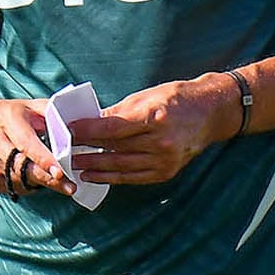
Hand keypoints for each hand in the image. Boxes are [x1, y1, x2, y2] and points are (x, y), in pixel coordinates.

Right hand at [0, 95, 65, 196]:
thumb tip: (69, 126)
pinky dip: (28, 186)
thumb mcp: (27, 105)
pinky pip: (13, 188)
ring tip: (59, 183)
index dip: (44, 159)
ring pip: (19, 180)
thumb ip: (50, 113)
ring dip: (41, 184)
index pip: (27, 144)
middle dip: (47, 179)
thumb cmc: (3, 114)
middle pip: (22, 167)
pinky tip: (37, 180)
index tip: (61, 172)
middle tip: (69, 187)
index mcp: (7, 120)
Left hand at [61, 75, 239, 188]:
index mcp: (154, 118)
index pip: (112, 128)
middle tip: (64, 152)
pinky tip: (95, 175)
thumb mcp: (146, 97)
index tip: (68, 131)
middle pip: (114, 149)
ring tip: (74, 166)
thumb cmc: (176, 98)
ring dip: (94, 167)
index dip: (87, 131)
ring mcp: (165, 160)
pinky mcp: (166, 172)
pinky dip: (111, 177)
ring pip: (121, 167)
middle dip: (86, 150)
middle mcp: (161, 142)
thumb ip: (117, 112)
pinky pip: (133, 178)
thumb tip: (88, 121)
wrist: (211, 112)